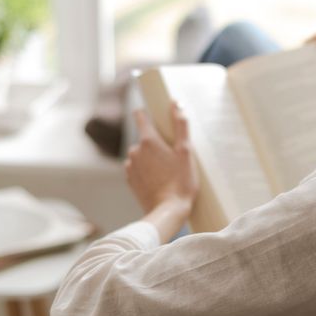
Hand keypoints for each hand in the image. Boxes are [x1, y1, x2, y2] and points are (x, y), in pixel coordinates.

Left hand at [125, 102, 199, 219]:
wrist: (168, 211)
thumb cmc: (180, 181)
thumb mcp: (185, 151)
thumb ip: (180, 125)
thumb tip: (176, 103)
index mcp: (148, 140)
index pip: (141, 116)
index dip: (148, 114)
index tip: (157, 117)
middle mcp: (134, 150)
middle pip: (145, 138)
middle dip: (156, 143)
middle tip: (173, 156)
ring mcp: (130, 166)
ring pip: (141, 154)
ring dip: (151, 158)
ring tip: (168, 171)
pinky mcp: (130, 180)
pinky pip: (138, 168)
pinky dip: (147, 171)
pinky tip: (159, 180)